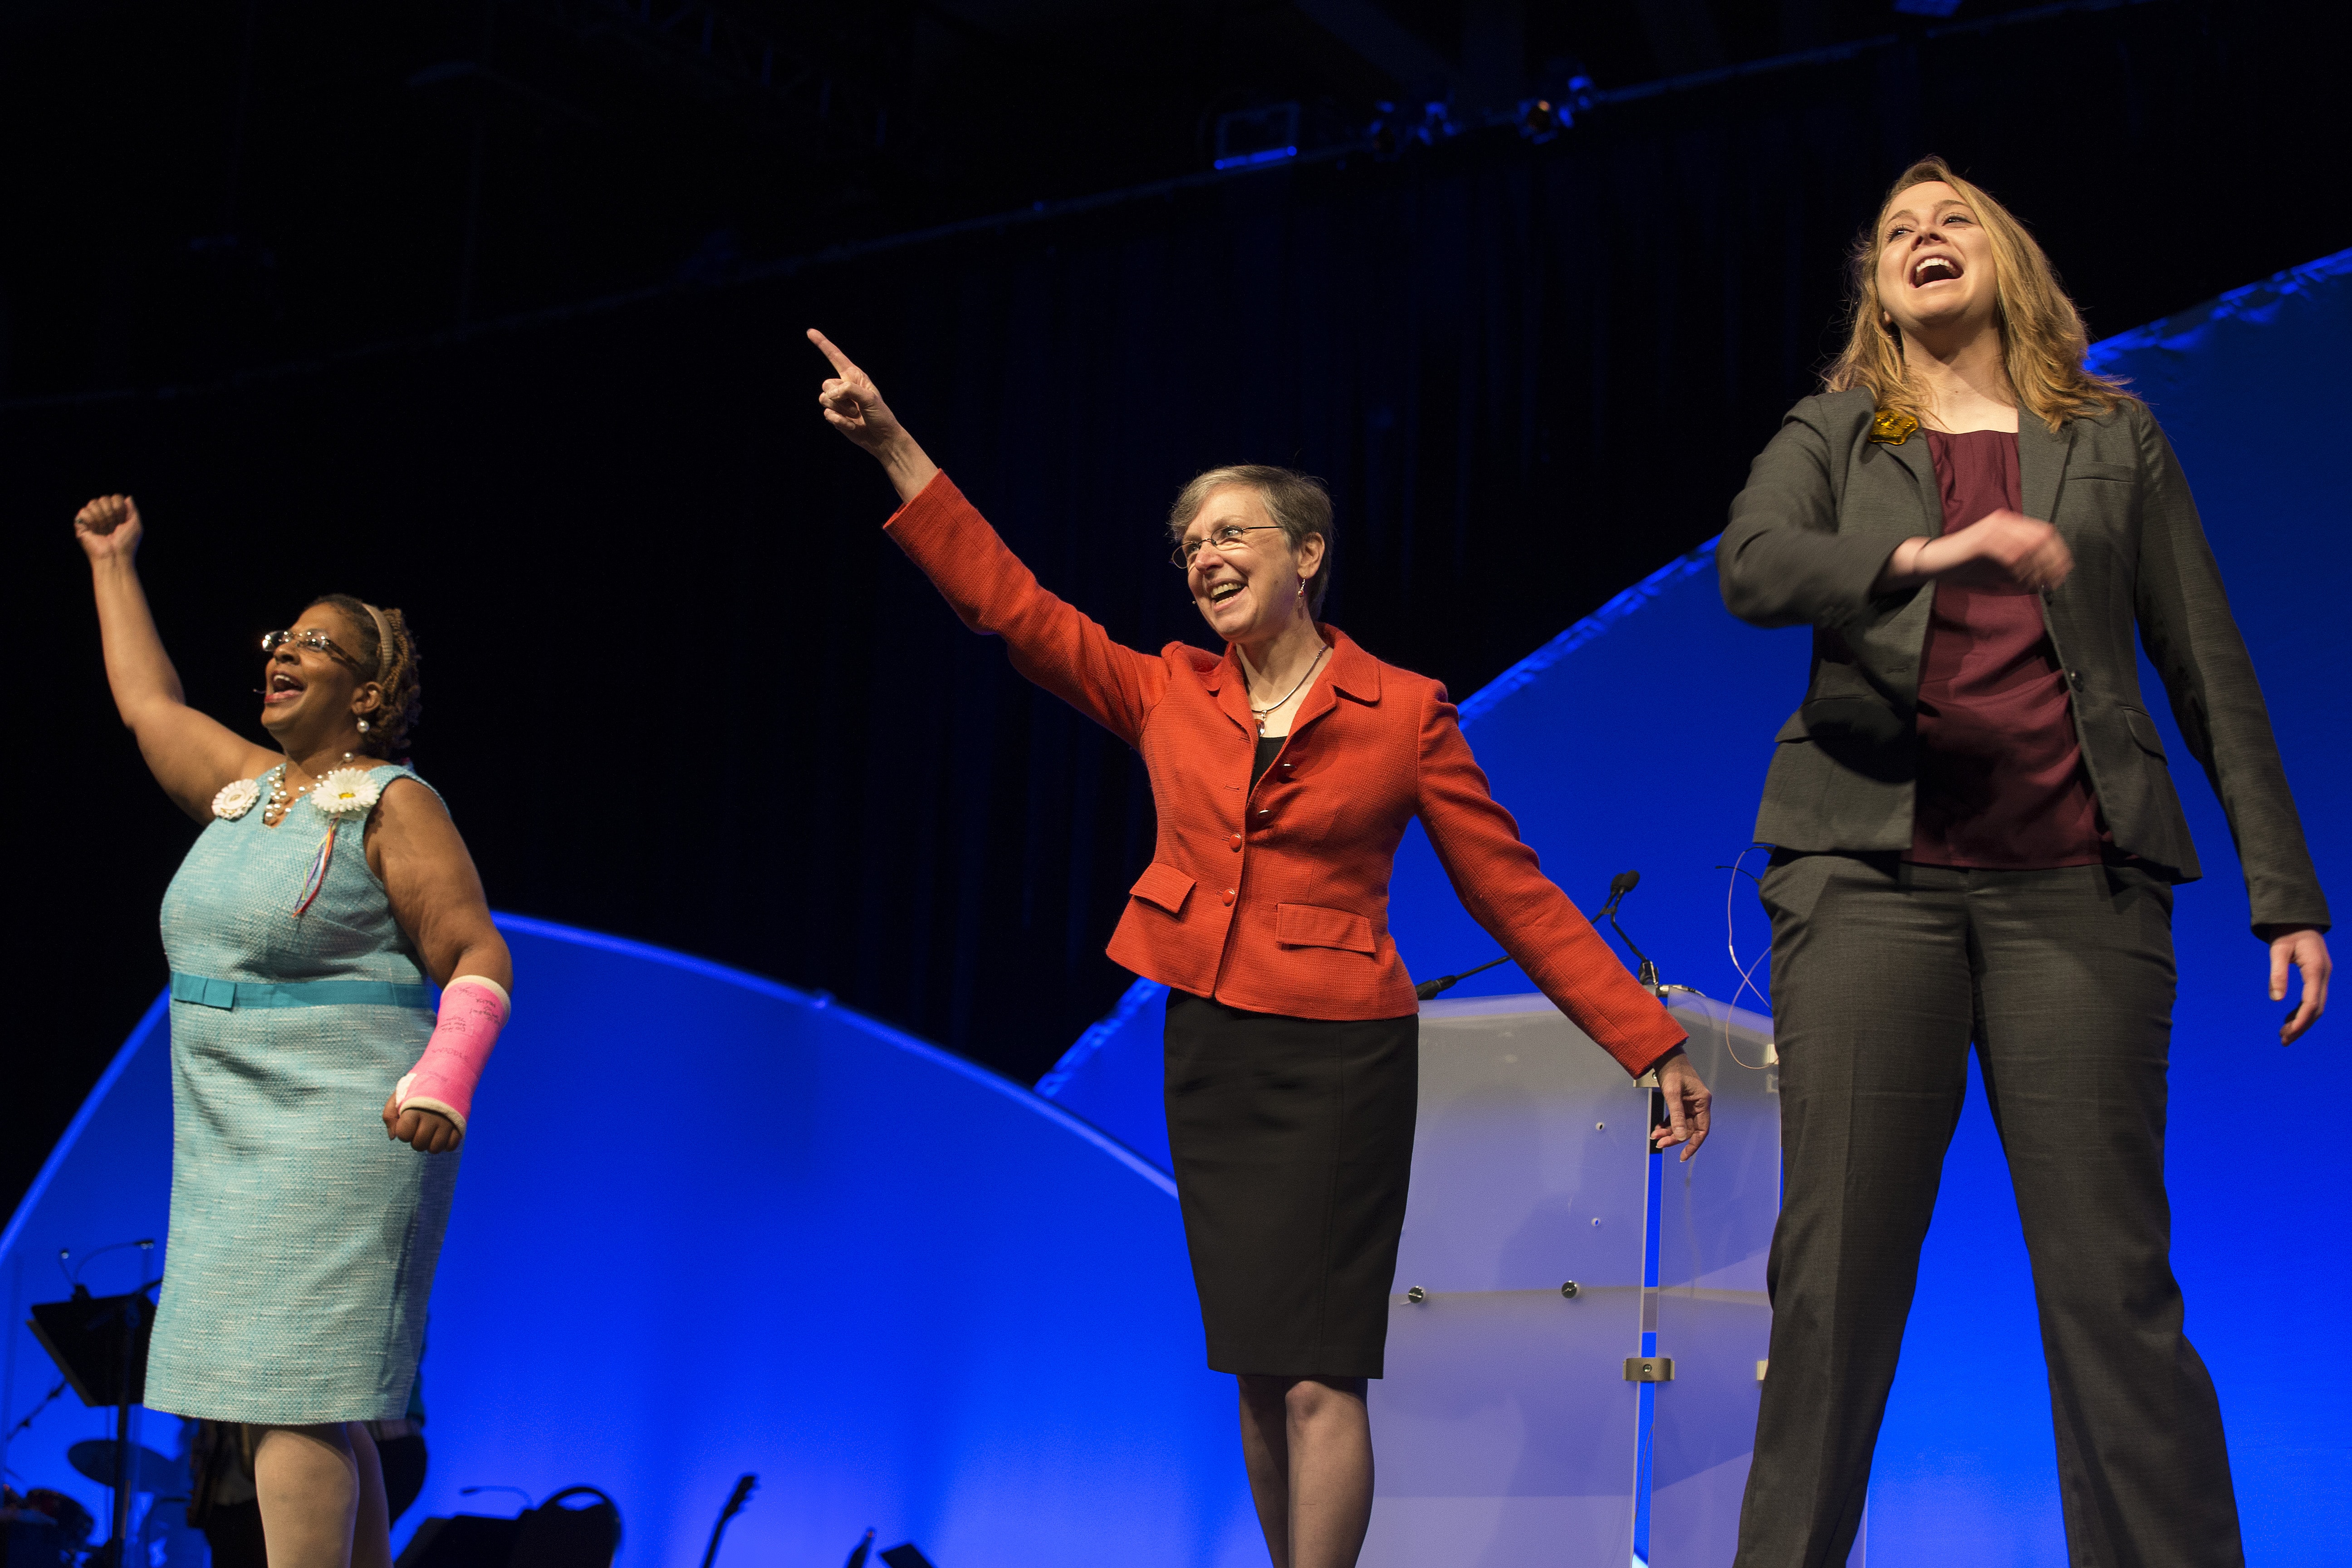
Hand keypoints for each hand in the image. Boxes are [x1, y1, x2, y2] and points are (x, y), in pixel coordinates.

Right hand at [75, 494, 143, 561]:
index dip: (119, 506)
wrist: (115, 557)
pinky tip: (94, 529)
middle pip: (104, 498)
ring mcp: (92, 520)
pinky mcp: (81, 525)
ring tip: (104, 529)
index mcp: (116, 516)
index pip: (115, 498)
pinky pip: (83, 511)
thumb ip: (132, 510)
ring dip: (101, 516)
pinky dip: (90, 519)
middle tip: (112, 526)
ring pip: (93, 502)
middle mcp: (103, 516)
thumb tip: (127, 497)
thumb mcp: (135, 525)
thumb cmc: (127, 544)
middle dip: (110, 512)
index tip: (122, 520)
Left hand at [382, 1093, 462, 1152]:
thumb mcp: (398, 1096)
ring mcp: (447, 1121)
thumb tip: (393, 1137)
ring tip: (431, 1134)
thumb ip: (389, 1116)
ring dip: (430, 1145)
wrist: (448, 1073)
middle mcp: (431, 1116)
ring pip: (435, 1148)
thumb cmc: (419, 1088)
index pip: (404, 1135)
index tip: (408, 1123)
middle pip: (419, 1144)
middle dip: (416, 1140)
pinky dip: (445, 1145)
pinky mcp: (459, 1124)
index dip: (403, 1132)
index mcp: (414, 1109)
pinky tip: (442, 1135)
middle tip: (419, 1129)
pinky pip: (451, 1146)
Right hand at [807, 329, 939, 502]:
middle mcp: (844, 386)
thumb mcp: (869, 398)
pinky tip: (851, 425)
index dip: (822, 344)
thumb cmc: (880, 416)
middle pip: (826, 384)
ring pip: (823, 399)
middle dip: (839, 397)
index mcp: (854, 376)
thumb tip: (831, 392)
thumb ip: (850, 390)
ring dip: (840, 410)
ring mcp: (838, 402)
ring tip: (855, 415)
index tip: (810, 332)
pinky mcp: (835, 415)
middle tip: (856, 407)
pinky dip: (839, 421)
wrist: (881, 438)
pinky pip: (827, 414)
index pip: (835, 356)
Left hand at [1651, 1048, 1711, 1160]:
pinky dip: (1667, 1125)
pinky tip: (1658, 1129)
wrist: (1665, 1057)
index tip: (1683, 1155)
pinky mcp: (1682, 1103)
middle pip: (1689, 1129)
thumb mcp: (1672, 1094)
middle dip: (1674, 1138)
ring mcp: (1691, 1105)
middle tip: (1659, 1143)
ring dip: (1669, 1132)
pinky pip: (1676, 1119)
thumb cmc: (1672, 1071)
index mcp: (1703, 1102)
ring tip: (1655, 1136)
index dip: (1693, 1144)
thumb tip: (1680, 1136)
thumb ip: (1676, 1116)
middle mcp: (1699, 1105)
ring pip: (1681, 1125)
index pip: (1702, 1130)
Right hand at [1917, 508, 2072, 592]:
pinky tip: (2021, 579)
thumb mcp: (1999, 569)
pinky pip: (2010, 552)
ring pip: (2029, 545)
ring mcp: (1993, 528)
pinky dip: (2020, 568)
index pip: (2045, 533)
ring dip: (2037, 567)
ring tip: (2038, 583)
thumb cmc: (1963, 566)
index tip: (2062, 574)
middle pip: (2042, 537)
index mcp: (2010, 524)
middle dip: (2052, 561)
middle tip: (2054, 581)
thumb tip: (2045, 581)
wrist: (1932, 562)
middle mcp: (2004, 521)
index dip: (2058, 553)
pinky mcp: (1981, 539)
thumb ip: (2021, 570)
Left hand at [2268, 926, 2330, 1044]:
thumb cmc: (2286, 931)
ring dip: (2302, 1021)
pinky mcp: (2317, 976)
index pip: (2312, 1002)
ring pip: (2316, 1006)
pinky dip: (2302, 1011)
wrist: (2298, 917)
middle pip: (2317, 1008)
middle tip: (2283, 1041)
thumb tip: (2276, 1000)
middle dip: (2302, 1026)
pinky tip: (2288, 1020)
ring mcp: (2323, 976)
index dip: (2301, 1020)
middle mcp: (2324, 975)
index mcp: (2316, 969)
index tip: (2288, 1034)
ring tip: (2284, 1035)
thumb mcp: (2277, 950)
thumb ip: (2277, 973)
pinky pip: (2313, 999)